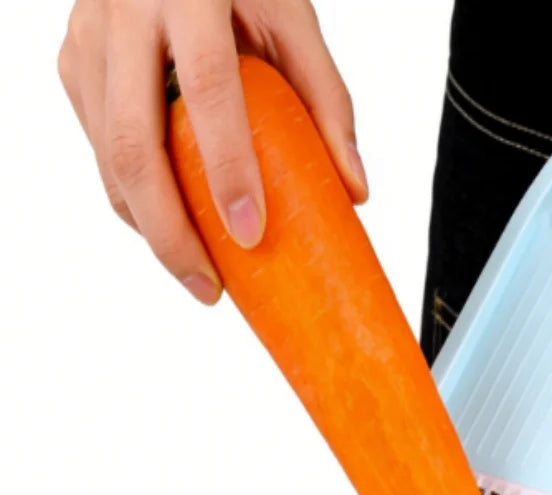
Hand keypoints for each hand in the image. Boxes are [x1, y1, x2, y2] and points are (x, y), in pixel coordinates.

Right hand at [58, 0, 366, 303]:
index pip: (207, 91)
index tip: (250, 235)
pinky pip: (99, 148)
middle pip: (133, 143)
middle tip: (210, 288)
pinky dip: (134, 199)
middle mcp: (124, 11)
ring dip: (148, 227)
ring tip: (195, 273)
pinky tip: (171, 227)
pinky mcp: (74, 62)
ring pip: (106, 155)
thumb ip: (325, 98)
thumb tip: (355, 192)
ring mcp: (88, 38)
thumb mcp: (292, 17)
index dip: (226, 170)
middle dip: (169, 232)